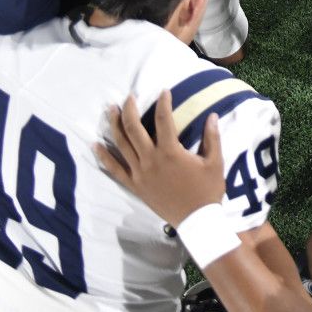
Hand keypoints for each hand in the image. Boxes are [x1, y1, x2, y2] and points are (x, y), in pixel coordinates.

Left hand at [94, 91, 225, 225]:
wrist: (196, 220)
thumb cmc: (207, 191)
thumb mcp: (215, 163)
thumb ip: (212, 137)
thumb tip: (212, 116)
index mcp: (170, 152)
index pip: (163, 119)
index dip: (163, 102)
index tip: (164, 92)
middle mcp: (151, 159)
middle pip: (134, 128)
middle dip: (130, 109)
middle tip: (130, 97)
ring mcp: (140, 173)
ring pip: (121, 144)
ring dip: (115, 125)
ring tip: (112, 110)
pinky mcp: (135, 185)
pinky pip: (114, 169)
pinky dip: (104, 157)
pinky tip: (96, 145)